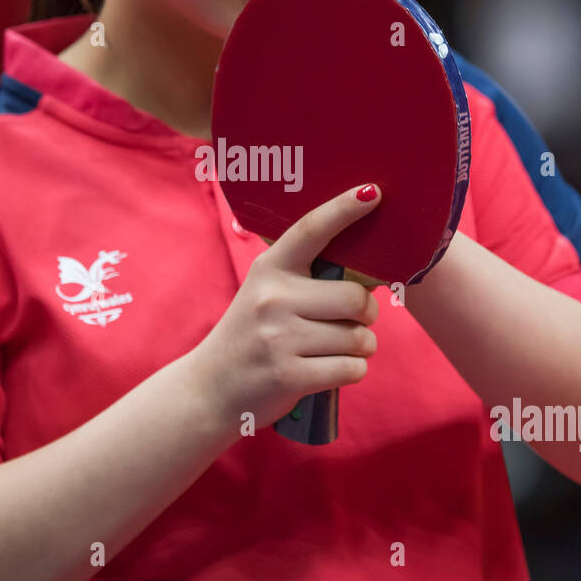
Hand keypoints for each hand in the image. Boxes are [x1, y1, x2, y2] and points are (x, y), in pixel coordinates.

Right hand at [187, 183, 382, 434]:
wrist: (208, 388)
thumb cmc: (250, 337)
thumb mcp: (264, 294)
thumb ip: (304, 280)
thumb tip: (366, 274)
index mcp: (269, 269)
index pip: (311, 230)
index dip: (343, 209)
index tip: (372, 192)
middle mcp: (273, 298)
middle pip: (356, 299)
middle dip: (366, 315)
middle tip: (351, 323)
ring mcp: (280, 338)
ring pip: (360, 338)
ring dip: (360, 348)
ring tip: (333, 350)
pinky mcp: (289, 375)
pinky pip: (352, 369)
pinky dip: (351, 371)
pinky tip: (328, 369)